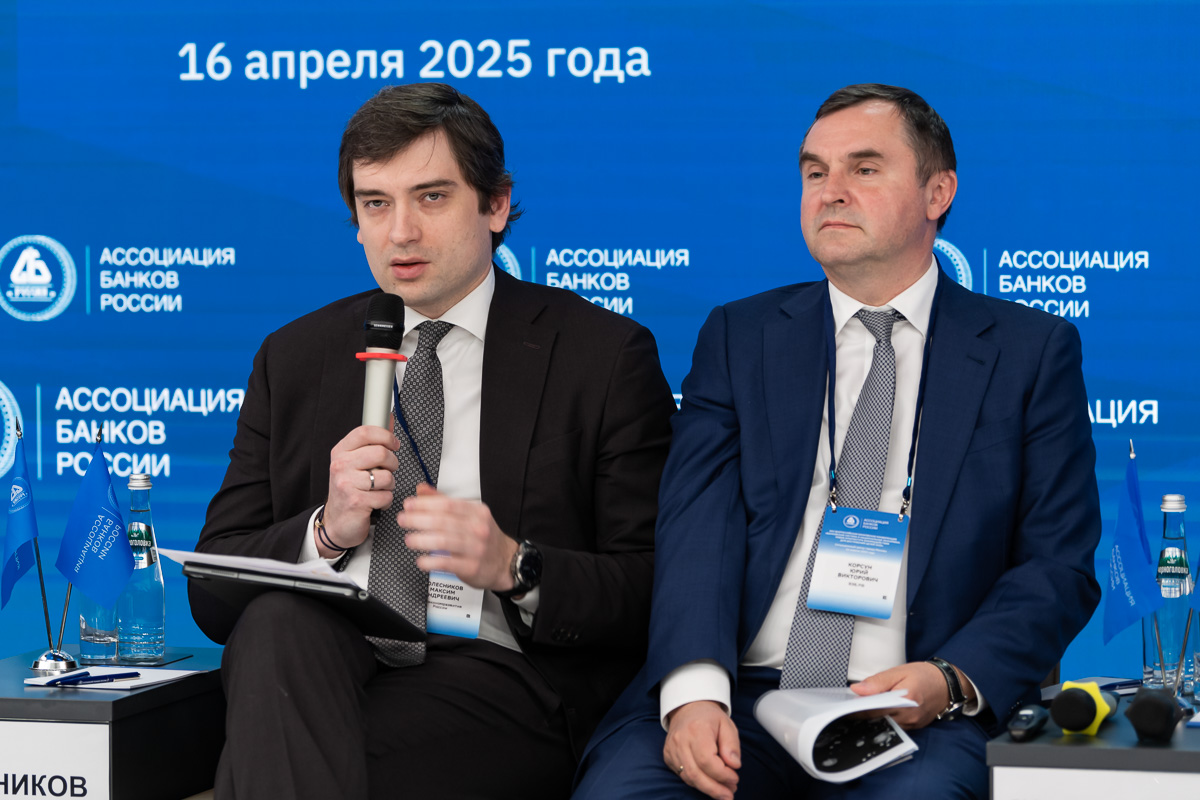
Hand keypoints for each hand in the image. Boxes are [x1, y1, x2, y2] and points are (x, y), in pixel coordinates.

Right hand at [320, 420, 399, 555]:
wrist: (337, 522)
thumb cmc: (349, 490)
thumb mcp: (353, 462)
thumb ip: (370, 443)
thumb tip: (387, 418)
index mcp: (340, 452)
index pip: (365, 432)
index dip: (385, 436)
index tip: (393, 444)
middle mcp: (341, 466)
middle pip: (380, 453)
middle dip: (392, 463)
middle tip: (387, 470)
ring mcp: (347, 484)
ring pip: (386, 476)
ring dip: (390, 485)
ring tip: (379, 488)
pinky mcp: (356, 502)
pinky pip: (386, 496)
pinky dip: (386, 500)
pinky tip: (375, 501)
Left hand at [399, 484, 519, 590]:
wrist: (506, 562)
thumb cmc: (485, 538)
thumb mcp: (470, 515)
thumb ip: (444, 502)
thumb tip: (422, 490)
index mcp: (477, 512)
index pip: (448, 504)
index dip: (425, 504)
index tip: (409, 505)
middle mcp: (478, 529)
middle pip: (443, 521)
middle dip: (418, 520)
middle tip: (403, 520)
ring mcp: (476, 548)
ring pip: (444, 541)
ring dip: (422, 540)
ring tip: (409, 539)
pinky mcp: (472, 567)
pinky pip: (447, 563)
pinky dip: (431, 561)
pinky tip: (421, 560)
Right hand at [663, 701, 740, 799]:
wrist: (688, 709)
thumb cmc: (710, 718)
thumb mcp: (727, 725)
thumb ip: (732, 745)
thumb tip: (734, 765)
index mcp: (696, 729)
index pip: (707, 760)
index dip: (722, 774)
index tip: (735, 778)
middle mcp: (680, 740)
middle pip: (696, 773)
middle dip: (714, 789)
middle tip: (729, 795)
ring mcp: (672, 749)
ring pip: (688, 777)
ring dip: (707, 789)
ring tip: (723, 792)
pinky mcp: (668, 756)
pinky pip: (683, 775)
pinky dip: (697, 783)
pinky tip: (710, 783)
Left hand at [850, 661, 970, 729]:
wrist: (947, 684)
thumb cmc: (924, 675)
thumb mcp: (899, 672)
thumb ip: (877, 682)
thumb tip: (857, 690)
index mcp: (905, 700)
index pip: (874, 710)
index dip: (856, 711)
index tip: (843, 710)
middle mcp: (909, 716)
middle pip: (878, 721)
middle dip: (862, 717)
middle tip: (846, 712)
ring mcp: (912, 724)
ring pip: (885, 726)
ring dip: (872, 721)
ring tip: (857, 713)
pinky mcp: (914, 727)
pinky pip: (894, 727)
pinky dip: (883, 722)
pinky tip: (874, 715)